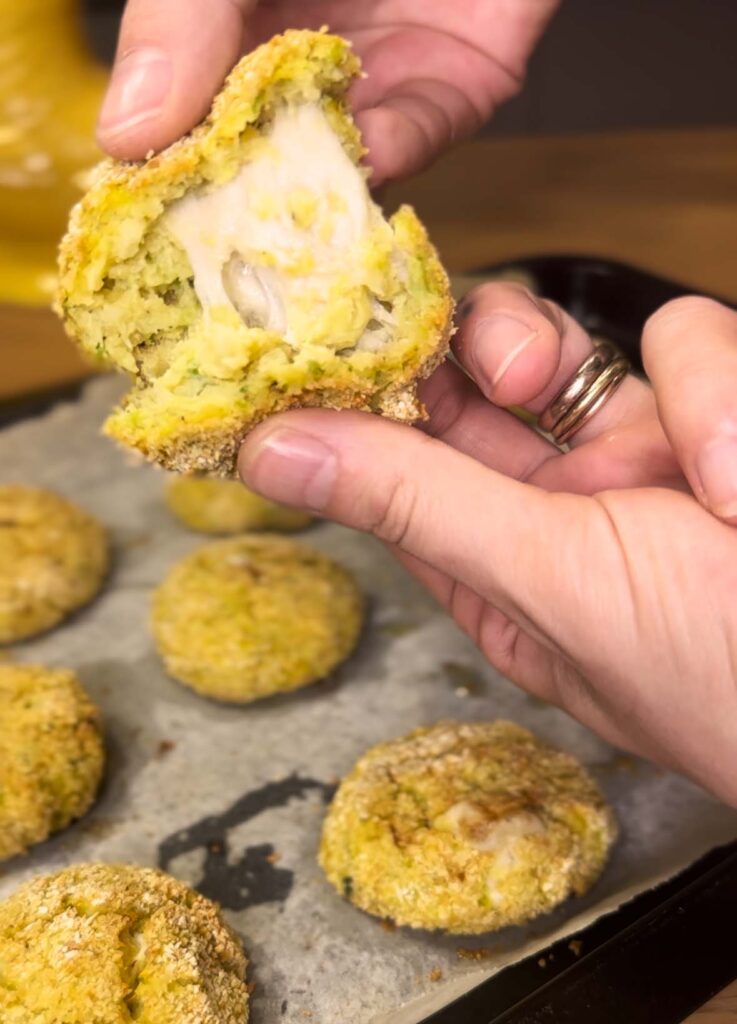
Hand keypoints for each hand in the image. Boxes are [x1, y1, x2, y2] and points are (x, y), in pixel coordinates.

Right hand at [97, 0, 558, 182]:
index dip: (167, 172)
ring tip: (289, 221)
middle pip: (266, 158)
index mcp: (228, 27)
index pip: (186, 119)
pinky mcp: (453, 84)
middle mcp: (301, 61)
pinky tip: (360, 151)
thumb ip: (178, 20)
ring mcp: (376, 79)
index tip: (145, 219)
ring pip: (340, 161)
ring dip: (317, 194)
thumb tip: (124, 136)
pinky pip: (416, 135)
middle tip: (219, 254)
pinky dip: (386, 151)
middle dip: (244, 206)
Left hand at [239, 288, 736, 806]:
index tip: (331, 332)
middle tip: (510, 370)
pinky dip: (734, 402)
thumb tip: (273, 453)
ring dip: (678, 402)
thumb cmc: (722, 674)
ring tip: (720, 485)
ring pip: (604, 346)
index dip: (365, 391)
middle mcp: (566, 505)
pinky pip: (703, 347)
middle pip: (487, 377)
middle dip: (498, 354)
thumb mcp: (553, 584)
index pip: (402, 456)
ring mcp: (653, 457)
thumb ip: (416, 501)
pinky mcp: (723, 418)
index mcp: (502, 566)